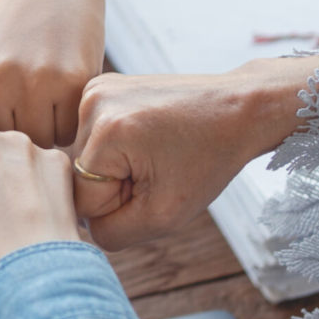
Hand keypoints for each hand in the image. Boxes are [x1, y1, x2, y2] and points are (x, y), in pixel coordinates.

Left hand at [0, 0, 104, 146]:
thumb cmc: (9, 32)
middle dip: (12, 141)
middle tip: (23, 111)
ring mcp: (29, 79)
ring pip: (36, 145)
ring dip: (43, 133)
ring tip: (43, 98)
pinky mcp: (69, 79)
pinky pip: (67, 132)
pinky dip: (69, 120)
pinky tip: (64, 91)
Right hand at [72, 58, 318, 250]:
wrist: (237, 108)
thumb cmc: (209, 159)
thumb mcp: (164, 216)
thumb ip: (112, 233)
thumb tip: (81, 223)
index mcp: (106, 132)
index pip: (81, 200)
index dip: (119, 206)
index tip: (154, 185)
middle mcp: (92, 102)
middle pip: (81, 177)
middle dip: (116, 185)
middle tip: (158, 168)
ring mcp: (95, 89)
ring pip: (86, 158)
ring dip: (116, 167)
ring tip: (155, 152)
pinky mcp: (101, 85)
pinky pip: (93, 137)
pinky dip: (116, 147)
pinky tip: (147, 138)